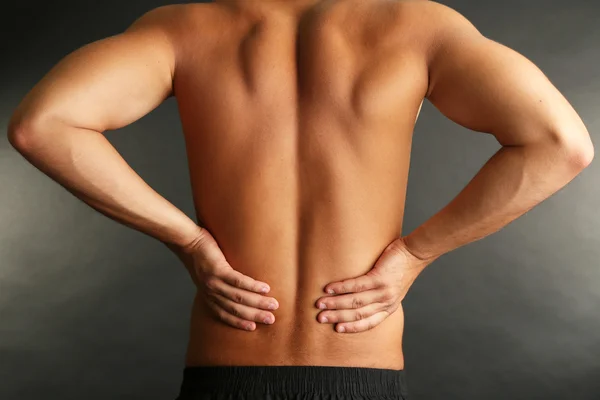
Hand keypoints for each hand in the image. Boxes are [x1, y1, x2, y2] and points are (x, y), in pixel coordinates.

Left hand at [165, 227, 278, 331]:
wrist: (188, 241)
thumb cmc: (200, 256)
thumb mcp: (206, 276)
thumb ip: (218, 285)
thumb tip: (236, 288)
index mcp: (208, 296)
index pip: (224, 314)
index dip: (239, 322)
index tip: (253, 328)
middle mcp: (211, 293)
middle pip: (235, 309)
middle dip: (255, 316)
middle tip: (271, 319)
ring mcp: (214, 282)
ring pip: (239, 297)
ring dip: (258, 303)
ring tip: (273, 304)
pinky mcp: (218, 270)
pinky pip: (239, 281)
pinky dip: (253, 287)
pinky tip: (265, 289)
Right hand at [314, 237, 433, 332]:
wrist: (415, 253)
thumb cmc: (401, 268)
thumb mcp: (392, 288)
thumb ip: (378, 296)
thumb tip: (357, 297)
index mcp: (389, 307)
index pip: (369, 323)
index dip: (352, 327)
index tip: (337, 329)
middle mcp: (387, 302)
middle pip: (358, 314)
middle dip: (337, 317)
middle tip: (320, 318)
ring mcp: (384, 291)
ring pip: (355, 301)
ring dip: (335, 303)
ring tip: (321, 303)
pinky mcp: (380, 277)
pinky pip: (357, 285)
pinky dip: (341, 288)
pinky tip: (329, 288)